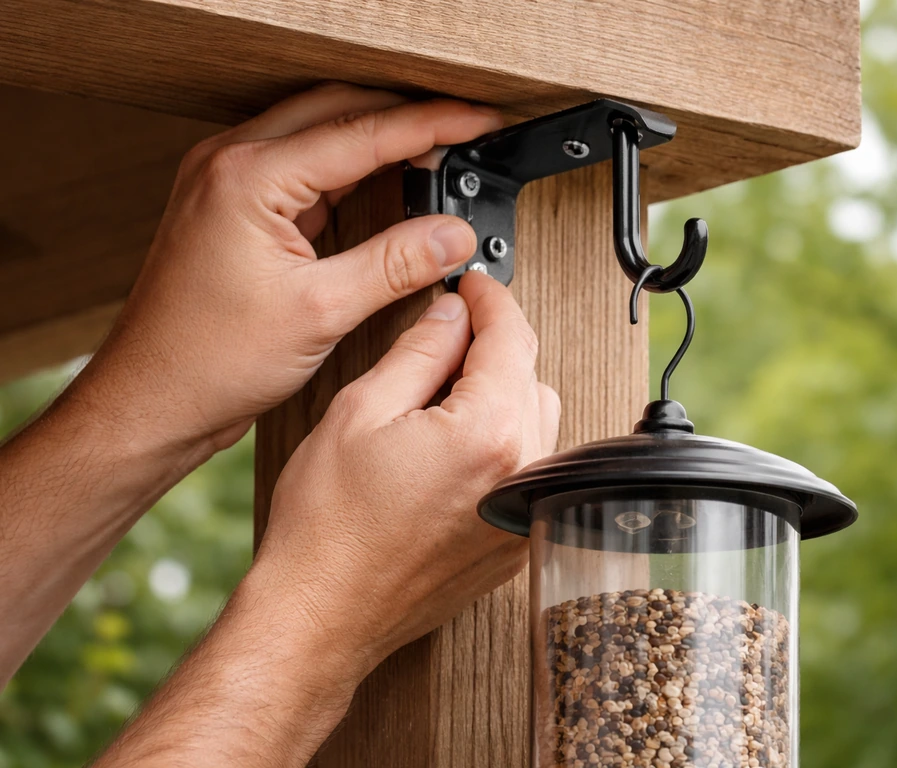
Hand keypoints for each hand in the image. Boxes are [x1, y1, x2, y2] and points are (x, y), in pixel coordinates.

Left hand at [81, 83, 502, 451]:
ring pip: (319, 133)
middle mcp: (230, 164)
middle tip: (464, 129)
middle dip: (406, 116)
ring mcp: (227, 182)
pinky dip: (347, 169)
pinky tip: (382, 182)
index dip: (432, 124)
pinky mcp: (233, 208)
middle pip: (339, 110)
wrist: (153, 398)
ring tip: (434, 152)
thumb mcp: (320, 311)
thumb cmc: (210, 361)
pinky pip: (301, 167)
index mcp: (249, 177)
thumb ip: (395, 264)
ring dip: (376, 139)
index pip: (362, 132)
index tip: (478, 122)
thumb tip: (452, 235)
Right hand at [251, 272, 560, 676]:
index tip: (474, 285)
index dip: (491, 299)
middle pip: (531, 378)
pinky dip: (499, 444)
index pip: (512, 338)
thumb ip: (419, 351)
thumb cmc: (327, 530)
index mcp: (488, 436)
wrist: (321, 616)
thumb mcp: (360, 411)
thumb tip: (450, 315)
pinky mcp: (513, 544)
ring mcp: (521, 517)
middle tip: (442, 343)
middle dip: (493, 350)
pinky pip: (525, 471)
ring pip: (535, 423)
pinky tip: (445, 450)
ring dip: (498, 397)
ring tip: (435, 404)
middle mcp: (521, 478)